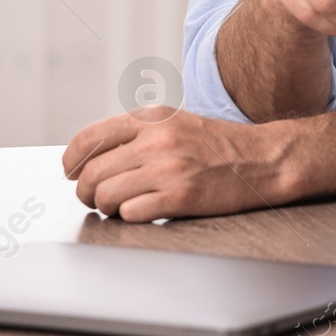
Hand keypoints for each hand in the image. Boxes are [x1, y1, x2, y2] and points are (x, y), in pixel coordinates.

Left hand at [63, 107, 291, 221]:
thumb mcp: (176, 123)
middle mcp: (157, 140)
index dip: (71, 163)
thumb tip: (90, 159)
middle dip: (87, 192)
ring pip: (105, 196)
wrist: (265, 160)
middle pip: (90, 173)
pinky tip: (147, 210)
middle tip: (98, 198)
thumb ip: (137, 134)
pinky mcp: (180, 196)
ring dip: (107, 207)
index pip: (88, 139)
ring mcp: (168, 168)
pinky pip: (130, 213)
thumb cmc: (220, 146)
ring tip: (124, 205)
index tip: (73, 174)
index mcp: (152, 118)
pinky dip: (132, 217)